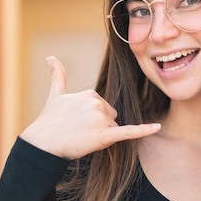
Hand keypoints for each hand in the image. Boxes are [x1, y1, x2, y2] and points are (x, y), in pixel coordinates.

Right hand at [20, 56, 160, 159]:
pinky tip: (157, 127)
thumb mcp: (56, 95)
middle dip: (99, 126)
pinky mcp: (105, 136)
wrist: (42, 144)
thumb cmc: (49, 121)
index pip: (104, 107)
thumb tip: (50, 57)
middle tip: (79, 131)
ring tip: (82, 137)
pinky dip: (144, 130)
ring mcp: (101, 120)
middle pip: (111, 118)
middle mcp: (98, 103)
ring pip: (113, 129)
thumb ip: (58, 75)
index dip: (92, 118)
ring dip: (101, 136)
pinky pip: (129, 132)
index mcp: (91, 93)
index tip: (76, 122)